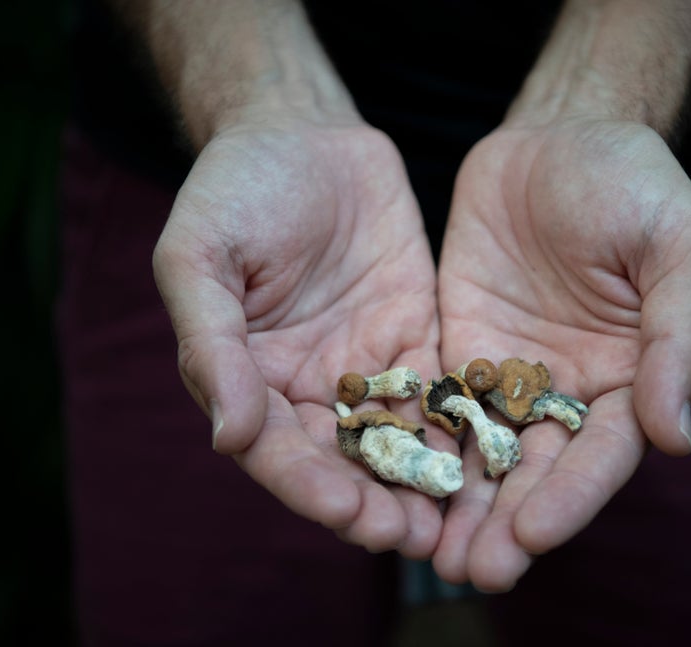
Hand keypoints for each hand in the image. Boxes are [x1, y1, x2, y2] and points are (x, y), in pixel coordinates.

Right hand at [152, 121, 445, 556]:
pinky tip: (490, 459)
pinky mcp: (417, 339)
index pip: (279, 451)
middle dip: (375, 503)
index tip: (347, 514)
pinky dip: (460, 431)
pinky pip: (439, 393)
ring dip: (422, 485)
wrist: (303, 135)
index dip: (309, 487)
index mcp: (250, 379)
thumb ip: (211, 341)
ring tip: (457, 522)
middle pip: (342, 463)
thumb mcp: (200, 255)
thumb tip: (228, 434)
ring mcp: (367, 367)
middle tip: (414, 538)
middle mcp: (309, 387)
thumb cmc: (235, 190)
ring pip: (396, 442)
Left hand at [433, 119, 690, 589]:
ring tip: (432, 555)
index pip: (603, 453)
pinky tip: (394, 484)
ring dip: (462, 505)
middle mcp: (569, 389)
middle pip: (539, 470)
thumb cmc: (633, 183)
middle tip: (474, 570)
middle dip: (508, 521)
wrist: (560, 135)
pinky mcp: (459, 348)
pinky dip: (422, 447)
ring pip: (485, 452)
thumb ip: (678, 339)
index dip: (572, 496)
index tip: (534, 535)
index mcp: (631, 376)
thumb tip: (677, 438)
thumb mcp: (674, 248)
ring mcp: (510, 373)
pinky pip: (438, 404)